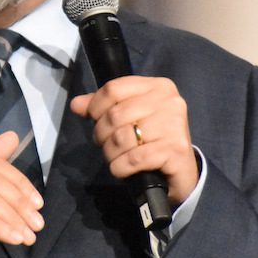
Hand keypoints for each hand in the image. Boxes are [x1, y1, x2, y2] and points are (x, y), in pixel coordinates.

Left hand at [70, 76, 198, 205]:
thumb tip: (76, 104)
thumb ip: (103, 108)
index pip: (113, 89)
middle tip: (105, 145)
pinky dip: (120, 167)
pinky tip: (122, 170)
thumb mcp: (130, 118)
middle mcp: (170, 102)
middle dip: (102, 134)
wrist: (182, 171)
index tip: (94, 119)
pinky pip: (133, 159)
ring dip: (110, 153)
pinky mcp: (175, 150)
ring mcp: (175, 125)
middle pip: (115, 115)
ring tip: (115, 158)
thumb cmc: (153, 139)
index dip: (95, 106)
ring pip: (121, 138)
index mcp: (158, 86)